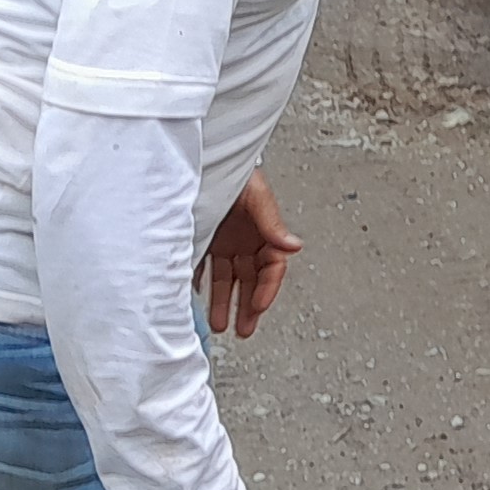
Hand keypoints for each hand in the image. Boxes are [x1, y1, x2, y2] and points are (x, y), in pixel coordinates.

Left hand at [200, 170, 302, 336]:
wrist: (206, 159)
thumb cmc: (235, 173)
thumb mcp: (256, 196)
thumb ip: (272, 223)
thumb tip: (294, 246)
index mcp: (264, 232)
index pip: (272, 268)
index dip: (268, 289)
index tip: (257, 307)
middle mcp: (246, 241)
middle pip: (250, 281)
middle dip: (248, 307)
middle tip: (244, 330)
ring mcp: (225, 242)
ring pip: (227, 280)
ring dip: (223, 303)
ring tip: (219, 326)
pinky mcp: (203, 240)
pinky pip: (202, 269)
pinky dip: (200, 285)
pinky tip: (196, 302)